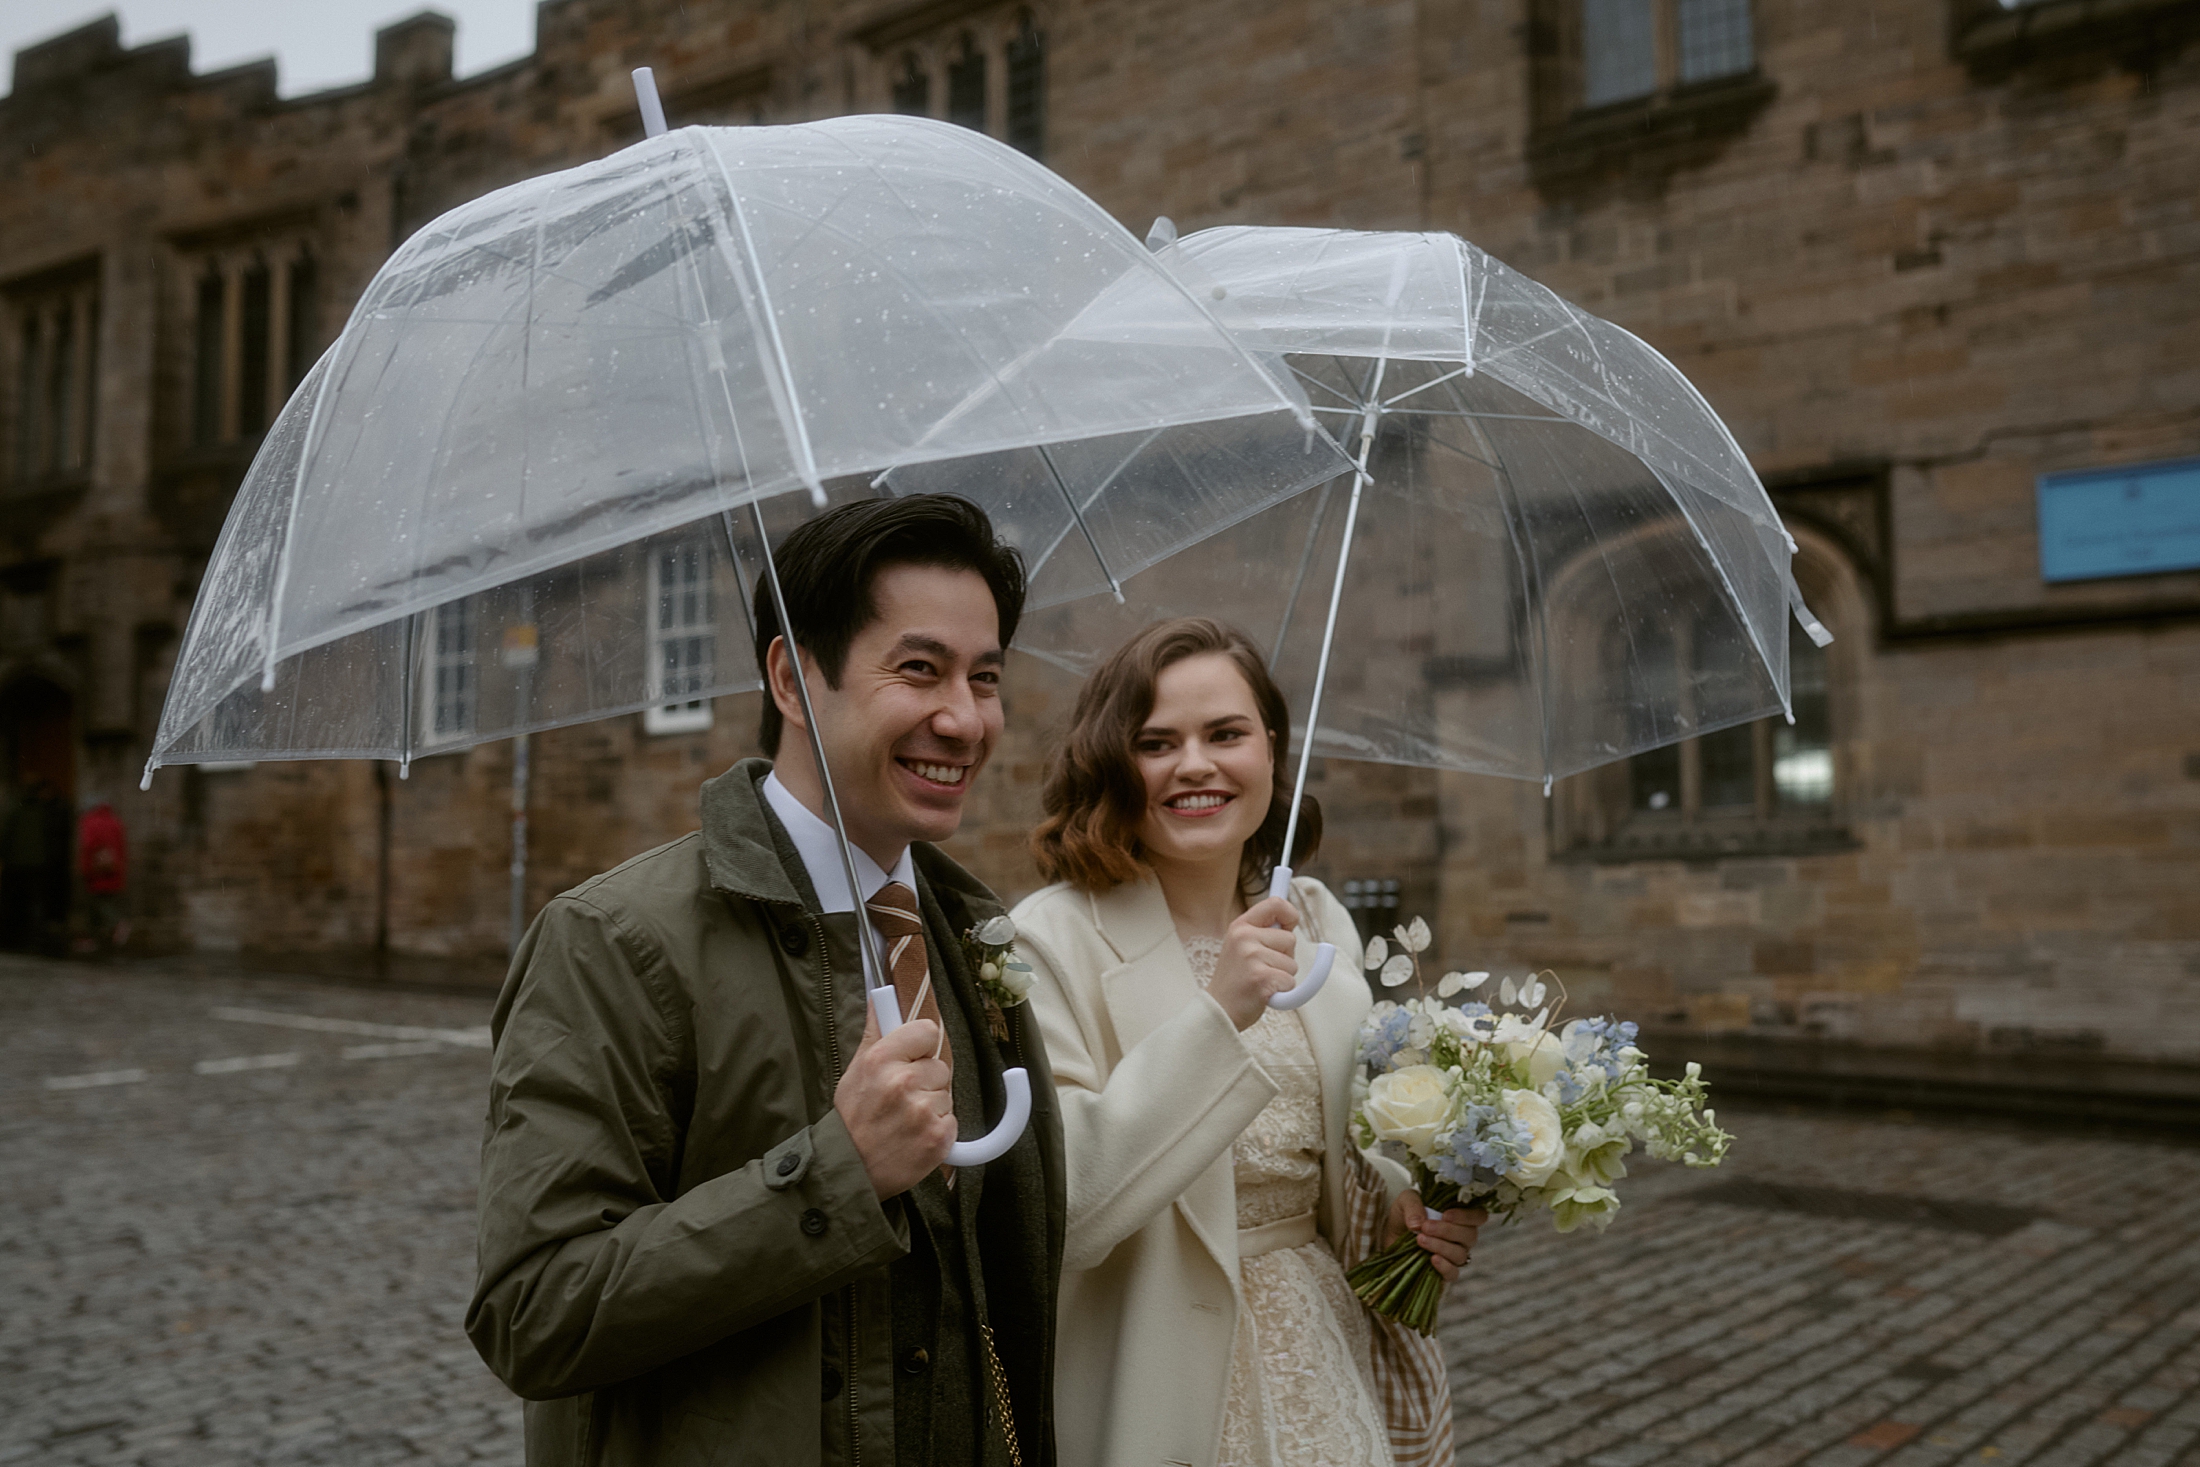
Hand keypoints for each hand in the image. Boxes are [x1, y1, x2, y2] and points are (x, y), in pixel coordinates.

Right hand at [833, 1000, 955, 1199]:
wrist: (849, 1170)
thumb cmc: (853, 1118)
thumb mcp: (855, 1069)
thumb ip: (876, 1032)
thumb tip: (881, 994)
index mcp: (881, 1059)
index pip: (928, 1031)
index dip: (921, 1047)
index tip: (911, 1059)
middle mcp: (902, 1082)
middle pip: (941, 1066)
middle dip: (926, 1082)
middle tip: (900, 1100)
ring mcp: (922, 1111)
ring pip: (947, 1095)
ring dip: (932, 1107)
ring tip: (904, 1121)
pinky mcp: (937, 1138)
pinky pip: (953, 1121)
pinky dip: (939, 1130)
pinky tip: (915, 1137)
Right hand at [1208, 896, 1301, 1030]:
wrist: (1218, 1011)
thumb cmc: (1236, 981)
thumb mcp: (1241, 947)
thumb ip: (1262, 933)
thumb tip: (1291, 919)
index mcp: (1240, 926)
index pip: (1275, 904)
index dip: (1291, 914)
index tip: (1290, 926)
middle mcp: (1244, 937)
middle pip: (1290, 939)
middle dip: (1285, 957)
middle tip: (1263, 968)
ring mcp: (1252, 957)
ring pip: (1292, 963)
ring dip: (1283, 976)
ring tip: (1260, 981)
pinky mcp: (1261, 977)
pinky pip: (1290, 982)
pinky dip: (1283, 992)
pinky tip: (1263, 994)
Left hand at [1381, 1190, 1485, 1283]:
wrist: (1390, 1236)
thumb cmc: (1404, 1215)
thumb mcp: (1404, 1202)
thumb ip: (1413, 1206)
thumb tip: (1418, 1223)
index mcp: (1459, 1215)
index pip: (1479, 1216)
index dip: (1467, 1216)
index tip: (1445, 1215)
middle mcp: (1461, 1236)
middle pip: (1470, 1236)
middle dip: (1447, 1231)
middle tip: (1425, 1227)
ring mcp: (1454, 1255)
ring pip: (1460, 1254)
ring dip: (1441, 1246)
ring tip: (1420, 1240)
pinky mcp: (1443, 1272)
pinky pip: (1453, 1273)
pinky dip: (1444, 1267)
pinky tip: (1432, 1259)